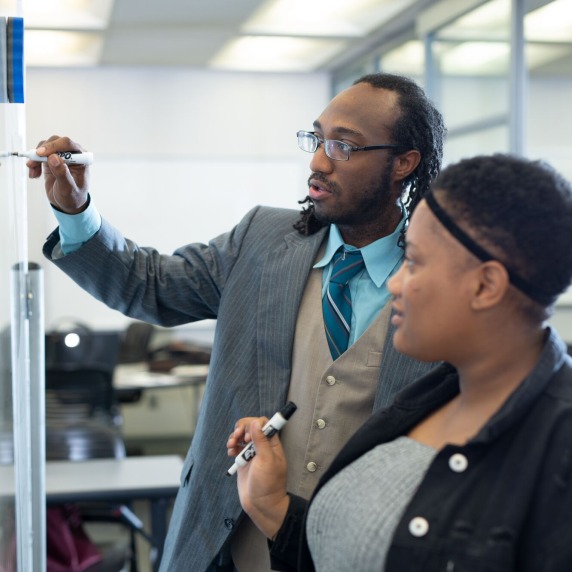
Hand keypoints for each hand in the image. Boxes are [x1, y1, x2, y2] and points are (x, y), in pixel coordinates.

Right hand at [28, 135, 89, 213]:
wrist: (67, 203)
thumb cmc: (73, 197)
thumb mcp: (68, 189)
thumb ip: (62, 173)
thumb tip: (54, 157)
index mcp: (82, 159)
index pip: (68, 144)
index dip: (54, 146)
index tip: (41, 154)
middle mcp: (72, 154)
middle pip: (55, 141)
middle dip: (42, 151)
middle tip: (32, 163)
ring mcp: (61, 156)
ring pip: (45, 146)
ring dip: (36, 157)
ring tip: (34, 173)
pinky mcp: (51, 159)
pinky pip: (39, 154)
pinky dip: (33, 162)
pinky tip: (34, 174)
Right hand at [227, 417, 289, 538]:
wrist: (261, 505)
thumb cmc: (268, 484)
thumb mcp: (267, 460)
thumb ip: (261, 440)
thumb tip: (256, 423)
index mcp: (272, 444)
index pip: (264, 424)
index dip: (254, 425)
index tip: (249, 437)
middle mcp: (262, 446)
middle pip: (250, 427)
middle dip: (241, 429)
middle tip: (237, 437)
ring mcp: (252, 453)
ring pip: (242, 436)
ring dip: (234, 437)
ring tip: (231, 445)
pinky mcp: (244, 461)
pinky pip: (236, 448)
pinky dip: (232, 447)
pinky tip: (230, 452)